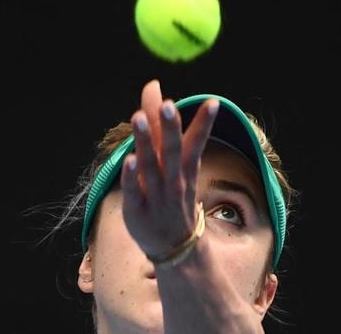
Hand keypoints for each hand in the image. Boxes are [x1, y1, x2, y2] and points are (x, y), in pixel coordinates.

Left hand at [120, 79, 219, 258]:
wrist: (174, 248)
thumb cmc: (173, 197)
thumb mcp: (176, 167)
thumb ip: (164, 131)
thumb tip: (158, 94)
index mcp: (184, 171)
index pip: (196, 144)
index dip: (204, 124)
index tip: (213, 102)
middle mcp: (172, 181)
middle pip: (172, 152)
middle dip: (170, 128)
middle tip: (169, 104)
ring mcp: (155, 196)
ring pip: (150, 168)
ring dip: (145, 143)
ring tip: (137, 117)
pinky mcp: (136, 211)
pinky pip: (132, 192)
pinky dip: (130, 177)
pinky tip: (128, 159)